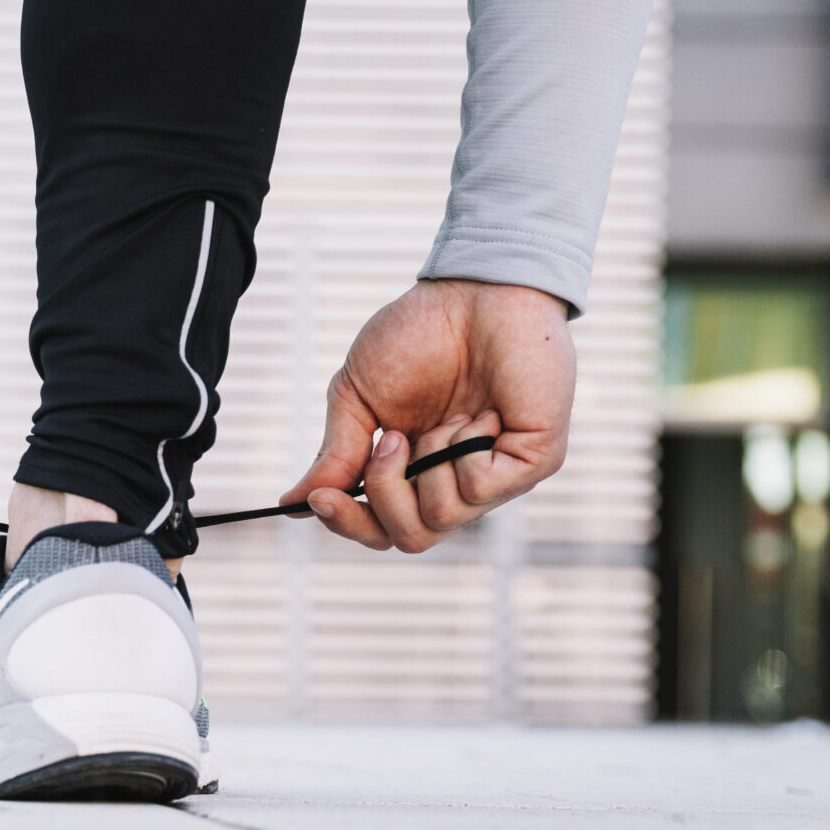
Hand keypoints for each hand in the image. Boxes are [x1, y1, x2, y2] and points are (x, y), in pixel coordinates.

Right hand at [282, 279, 573, 552]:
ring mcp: (499, 475)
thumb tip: (295, 502)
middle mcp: (457, 482)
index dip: (346, 522)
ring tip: (448, 417)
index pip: (381, 528)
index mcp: (416, 472)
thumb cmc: (419, 335)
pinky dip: (466, 451)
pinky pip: (480, 491)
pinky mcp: (535, 461)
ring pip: (442, 519)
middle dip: (383, 495)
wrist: (474, 291)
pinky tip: (484, 414)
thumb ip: (336, 455)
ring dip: (427, 464)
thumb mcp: (358, 397)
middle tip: (390, 441)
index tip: (318, 500)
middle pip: (409, 538)